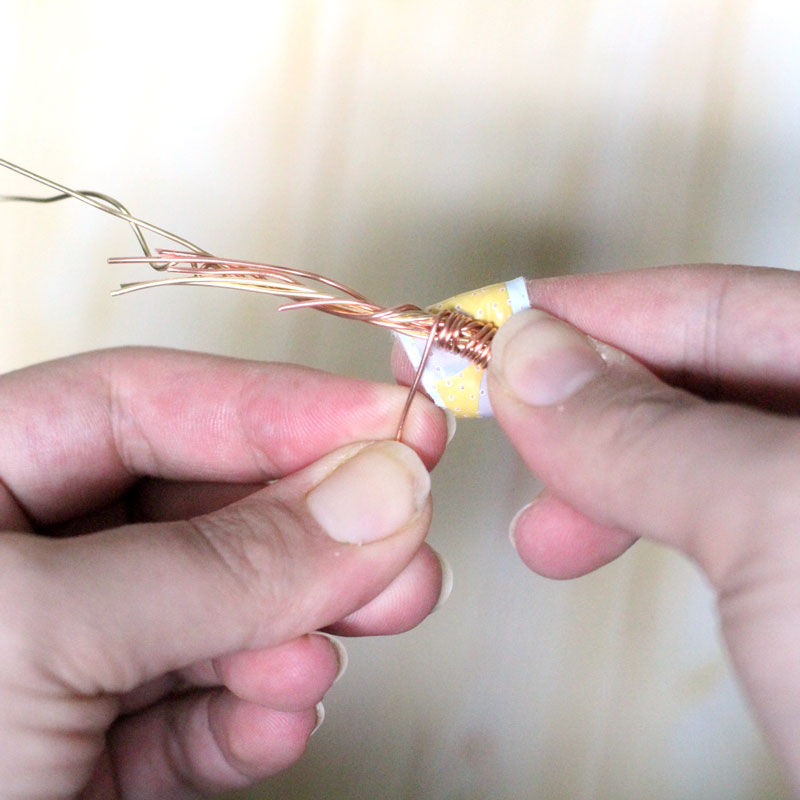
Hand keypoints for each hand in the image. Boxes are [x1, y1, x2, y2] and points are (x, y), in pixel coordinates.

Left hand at [0, 347, 447, 798]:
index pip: (143, 403)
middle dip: (315, 520)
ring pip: (215, 606)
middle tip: (410, 523)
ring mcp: (60, 652)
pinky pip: (193, 707)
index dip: (279, 404)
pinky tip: (282, 715)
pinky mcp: (88, 743)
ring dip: (302, 620)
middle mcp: (15, 557)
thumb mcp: (44, 637)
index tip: (392, 422)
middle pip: (199, 504)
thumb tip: (376, 493)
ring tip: (379, 616)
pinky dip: (252, 712)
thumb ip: (222, 564)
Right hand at [487, 265, 799, 789]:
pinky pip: (697, 515)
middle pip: (702, 374)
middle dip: (583, 395)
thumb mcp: (778, 526)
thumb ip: (651, 433)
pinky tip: (579, 541)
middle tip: (490, 405)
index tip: (491, 321)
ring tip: (532, 506)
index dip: (590, 309)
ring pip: (693, 451)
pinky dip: (625, 521)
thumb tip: (534, 360)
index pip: (719, 305)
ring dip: (593, 469)